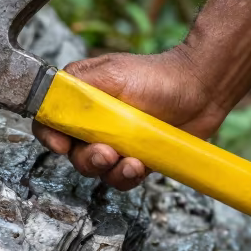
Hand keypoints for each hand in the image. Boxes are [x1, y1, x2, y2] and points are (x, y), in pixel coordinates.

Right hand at [32, 47, 229, 190]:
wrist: (201, 91)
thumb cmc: (157, 76)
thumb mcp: (111, 72)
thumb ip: (78, 87)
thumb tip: (50, 101)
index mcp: (81, 98)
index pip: (50, 121)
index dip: (50, 137)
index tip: (62, 145)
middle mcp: (93, 122)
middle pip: (71, 153)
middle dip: (86, 158)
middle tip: (106, 153)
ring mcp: (115, 142)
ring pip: (96, 170)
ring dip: (109, 170)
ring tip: (130, 161)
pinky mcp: (135, 159)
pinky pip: (120, 178)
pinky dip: (127, 176)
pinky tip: (140, 165)